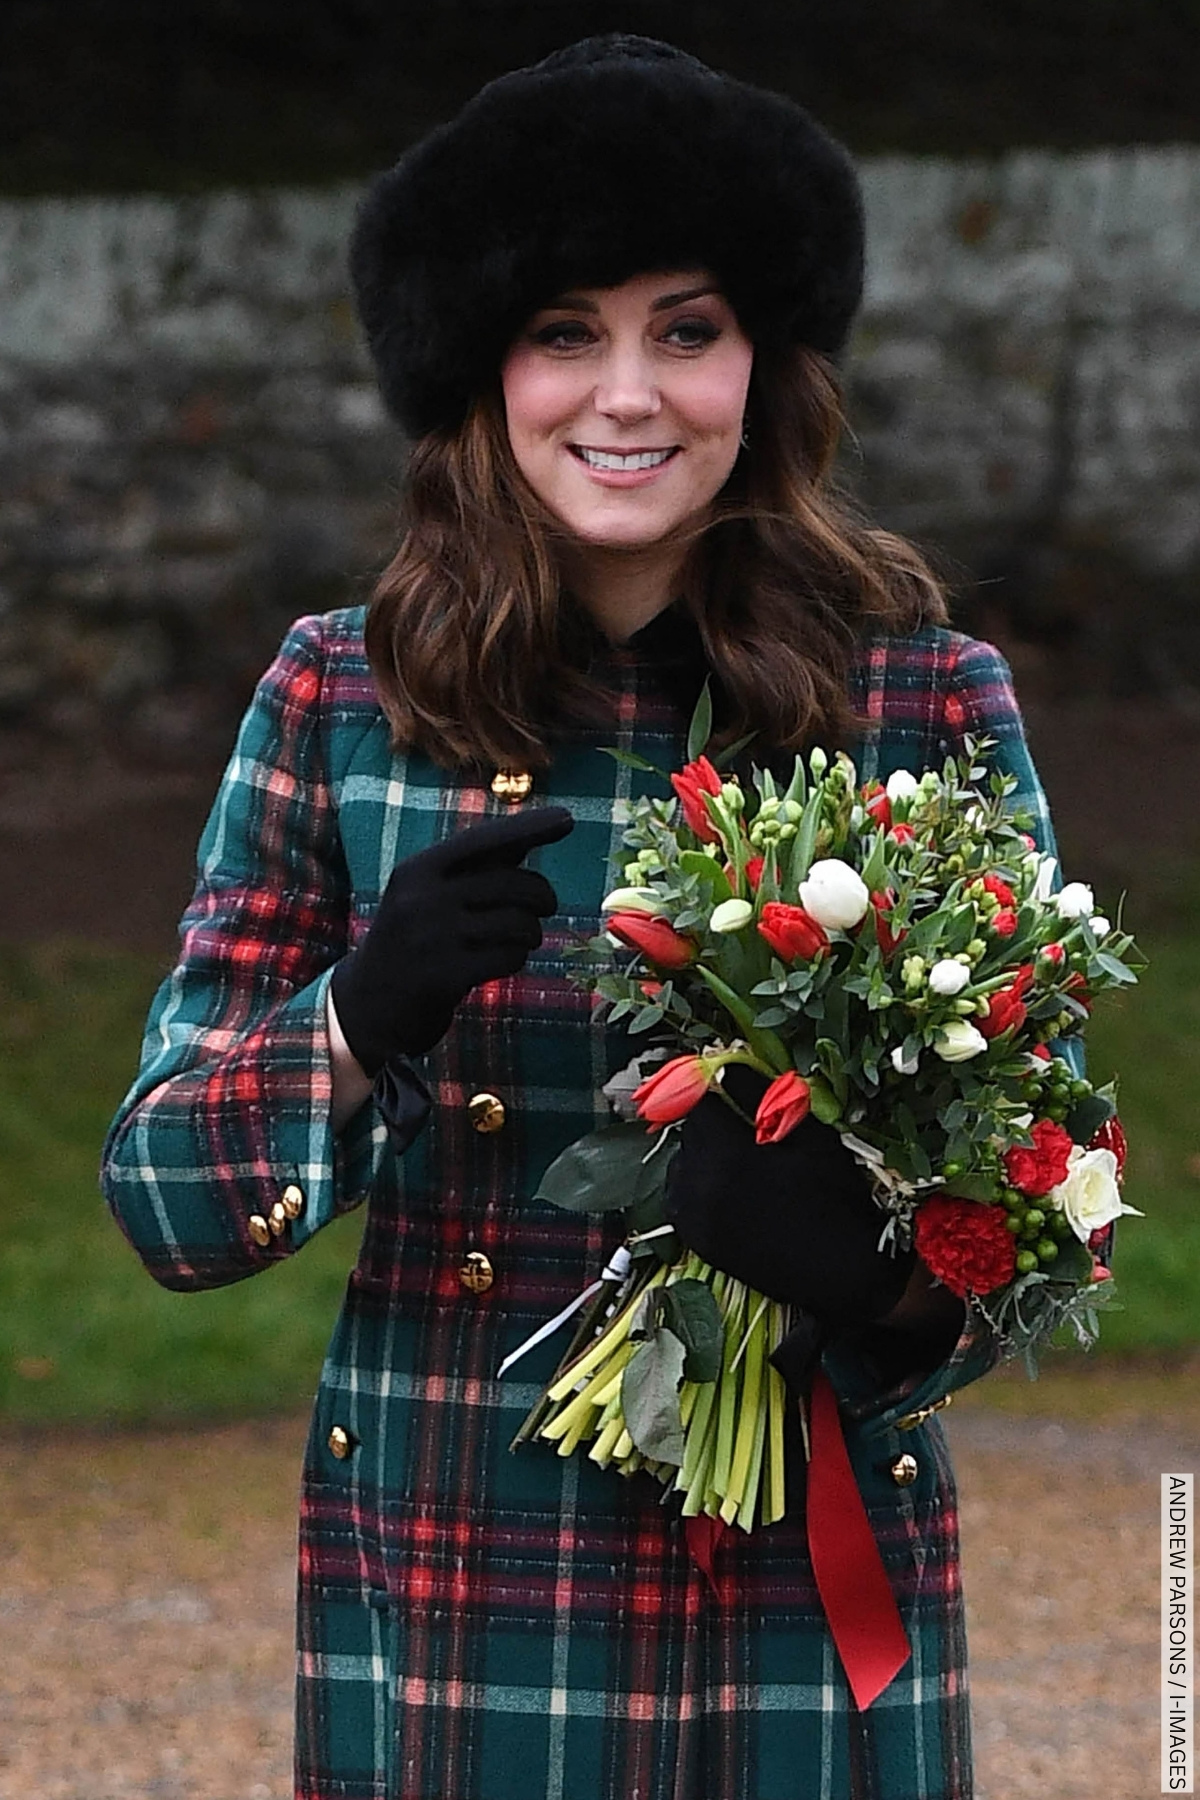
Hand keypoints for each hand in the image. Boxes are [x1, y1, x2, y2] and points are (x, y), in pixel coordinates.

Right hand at [330, 805, 573, 1072]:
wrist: (369, 1004)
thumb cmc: (413, 940)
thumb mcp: (428, 894)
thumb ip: (474, 867)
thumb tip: (531, 832)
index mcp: (418, 869)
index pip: (484, 840)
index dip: (528, 827)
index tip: (568, 818)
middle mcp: (422, 898)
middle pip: (513, 884)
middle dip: (542, 897)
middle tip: (546, 907)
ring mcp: (433, 938)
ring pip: (518, 923)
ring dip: (532, 933)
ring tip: (523, 939)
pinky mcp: (446, 976)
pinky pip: (509, 957)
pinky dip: (516, 958)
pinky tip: (503, 961)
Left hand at [664, 1064, 913, 1330]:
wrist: (841, 1270)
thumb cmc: (834, 1195)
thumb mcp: (807, 1135)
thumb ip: (760, 1097)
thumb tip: (725, 1066)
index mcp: (724, 1153)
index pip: (699, 1103)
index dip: (719, 1094)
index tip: (737, 1098)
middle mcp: (697, 1185)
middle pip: (689, 1133)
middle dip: (713, 1125)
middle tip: (748, 1133)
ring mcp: (694, 1217)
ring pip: (681, 1165)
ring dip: (703, 1157)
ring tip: (741, 1165)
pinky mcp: (696, 1240)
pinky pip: (681, 1199)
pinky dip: (698, 1189)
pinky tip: (730, 1192)